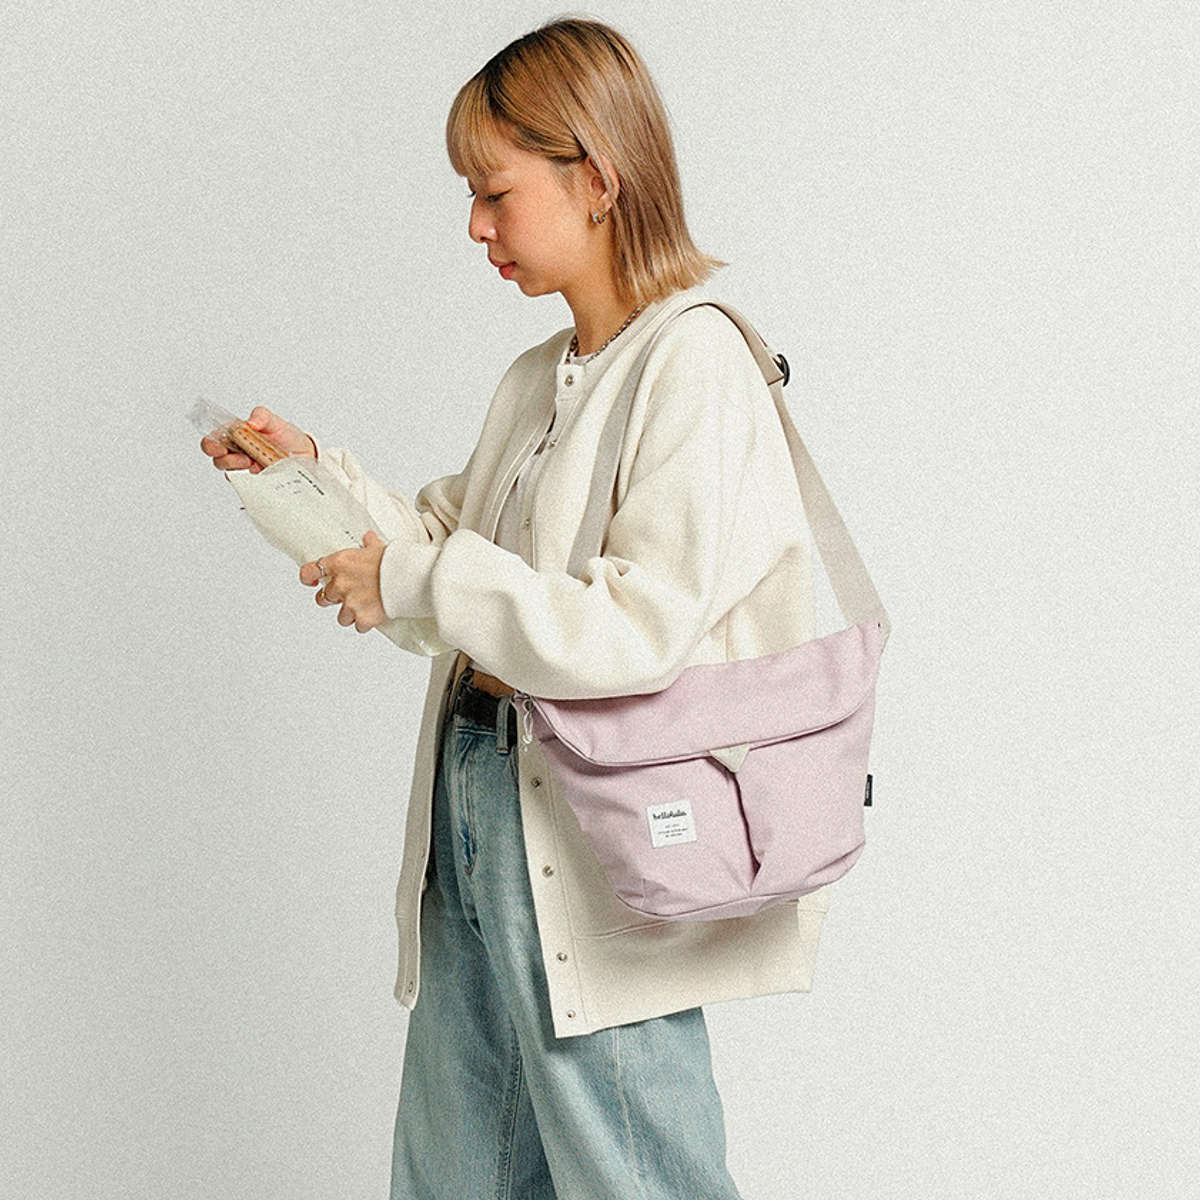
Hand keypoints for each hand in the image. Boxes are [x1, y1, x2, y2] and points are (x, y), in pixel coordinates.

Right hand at [200, 406, 317, 473]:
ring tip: (253, 462)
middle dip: (224, 459)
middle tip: (242, 457)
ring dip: (238, 468)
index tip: (219, 446)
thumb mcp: (276, 422)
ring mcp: (247, 467)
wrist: (305, 454)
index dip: (210, 444)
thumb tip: (251, 421)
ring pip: (229, 472)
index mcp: (237, 435)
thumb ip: (262, 416)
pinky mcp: (257, 480)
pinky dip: (250, 482)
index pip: (214, 439)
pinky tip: (261, 474)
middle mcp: (238, 452)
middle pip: (218, 459)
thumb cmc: (287, 437)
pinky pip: (246, 486)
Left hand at [299, 531, 387, 632]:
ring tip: (364, 608)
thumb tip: (369, 538)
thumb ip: (369, 545)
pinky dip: (365, 623)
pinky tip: (374, 616)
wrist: (410, 579)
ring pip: (341, 617)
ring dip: (350, 614)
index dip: (309, 578)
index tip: (313, 581)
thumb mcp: (380, 548)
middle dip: (333, 599)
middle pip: (323, 598)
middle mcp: (341, 584)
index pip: (309, 572)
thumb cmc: (396, 562)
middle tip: (346, 596)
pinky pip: (358, 626)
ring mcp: (350, 603)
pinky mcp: (363, 618)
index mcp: (340, 563)